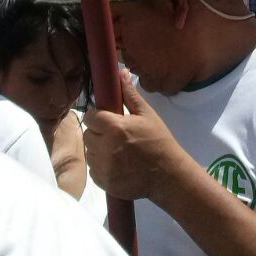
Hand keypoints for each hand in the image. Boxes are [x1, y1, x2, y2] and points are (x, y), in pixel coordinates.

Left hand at [84, 71, 188, 202]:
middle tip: (113, 135)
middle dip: (97, 132)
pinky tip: (116, 164)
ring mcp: (103, 167)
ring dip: (98, 149)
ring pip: (89, 152)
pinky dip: (101, 166)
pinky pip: (93, 170)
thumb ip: (130, 94)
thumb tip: (120, 72)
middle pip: (87, 134)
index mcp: (114, 127)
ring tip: (115, 150)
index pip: (89, 116)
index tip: (108, 119)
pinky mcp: (104, 182)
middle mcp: (104, 147)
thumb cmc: (158, 141)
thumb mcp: (147, 114)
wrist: (168, 175)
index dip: (97, 116)